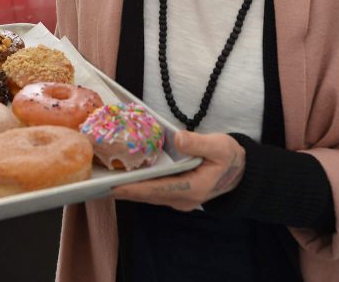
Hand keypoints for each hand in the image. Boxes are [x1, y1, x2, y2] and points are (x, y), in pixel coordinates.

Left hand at [110, 131, 245, 210]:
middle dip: (121, 189)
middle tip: (96, 182)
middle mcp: (181, 199)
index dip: (132, 188)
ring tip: (103, 178)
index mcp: (191, 190)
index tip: (111, 185)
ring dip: (126, 187)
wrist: (241, 172)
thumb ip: (198, 144)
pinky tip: (123, 175)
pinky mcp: (175, 193)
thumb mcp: (219, 147)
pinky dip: (136, 184)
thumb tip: (178, 139)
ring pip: (146, 194)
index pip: (155, 190)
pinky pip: (151, 190)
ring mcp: (178, 199)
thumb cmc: (230, 157)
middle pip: (145, 195)